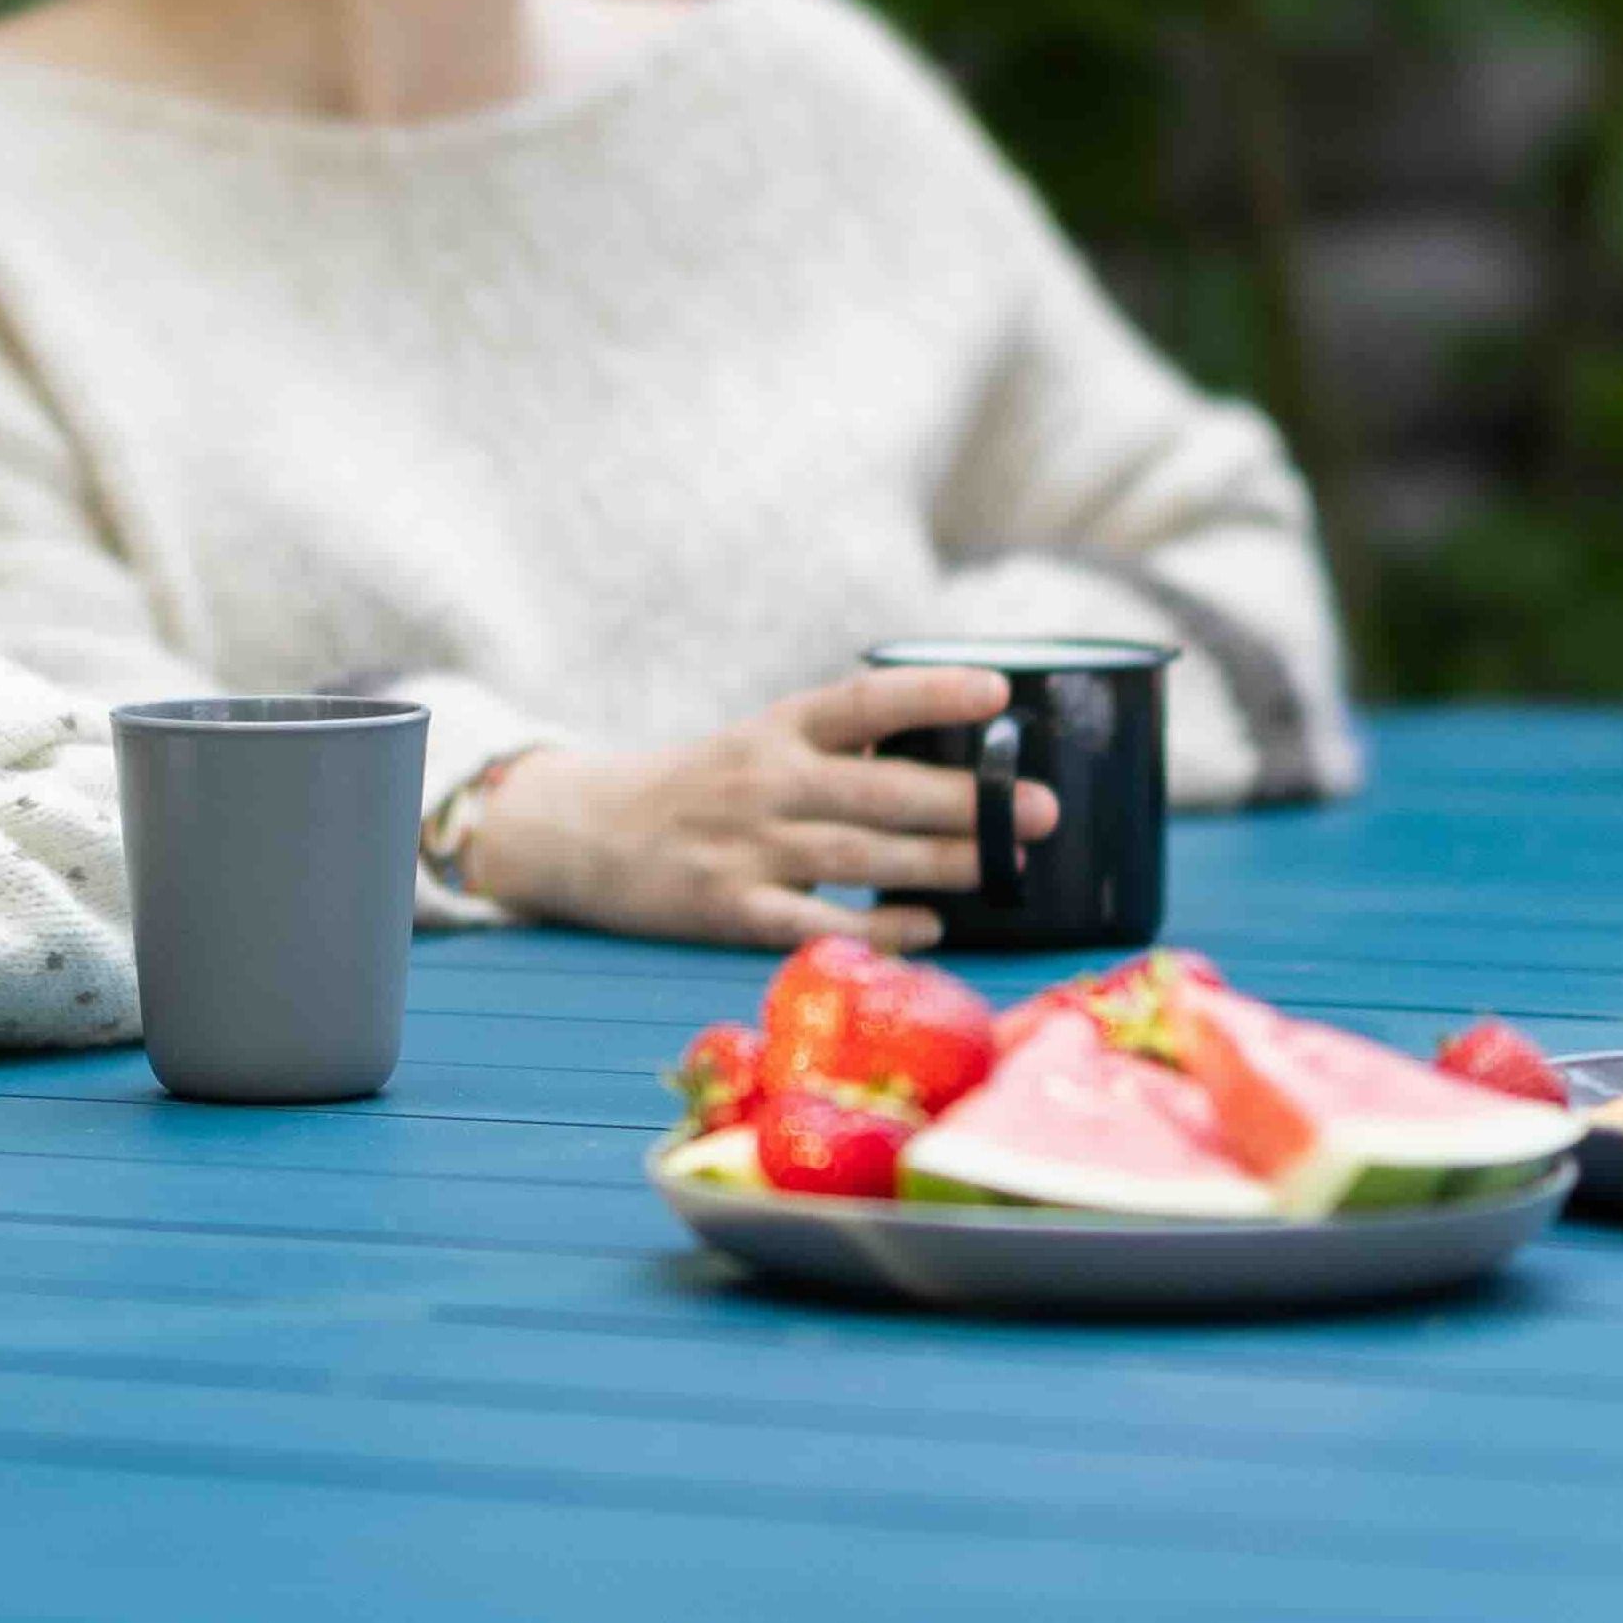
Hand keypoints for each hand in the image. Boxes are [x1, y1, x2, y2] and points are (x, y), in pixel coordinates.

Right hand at [467, 672, 1033, 949]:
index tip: (998, 693)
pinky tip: (927, 928)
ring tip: (1006, 865)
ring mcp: (746, 848)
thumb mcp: (758, 744)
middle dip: (968, 801)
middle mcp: (764, 781)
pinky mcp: (729, 909)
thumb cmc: (696, 787)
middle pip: (880, 789)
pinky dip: (876, 928)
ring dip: (943, 863)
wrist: (583, 831)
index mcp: (776, 729)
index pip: (864, 701)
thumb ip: (838, 749)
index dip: (931, 694)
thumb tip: (949, 756)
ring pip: (861, 856)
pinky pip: (815, 921)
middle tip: (1039, 811)